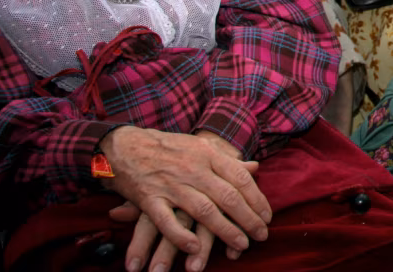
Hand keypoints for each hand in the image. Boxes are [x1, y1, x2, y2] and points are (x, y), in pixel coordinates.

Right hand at [98, 127, 270, 264]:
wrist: (124, 145)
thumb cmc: (168, 148)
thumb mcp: (200, 147)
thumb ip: (227, 160)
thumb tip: (255, 167)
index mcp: (208, 155)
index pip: (240, 178)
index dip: (257, 199)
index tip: (267, 216)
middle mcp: (193, 169)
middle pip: (227, 197)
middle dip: (248, 219)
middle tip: (261, 236)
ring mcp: (171, 185)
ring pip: (204, 211)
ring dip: (225, 230)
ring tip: (241, 245)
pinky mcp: (149, 199)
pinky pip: (167, 221)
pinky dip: (181, 236)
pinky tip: (194, 247)